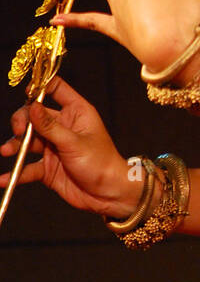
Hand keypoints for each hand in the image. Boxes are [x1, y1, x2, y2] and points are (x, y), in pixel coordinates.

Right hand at [0, 76, 137, 217]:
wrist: (108, 194)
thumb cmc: (101, 163)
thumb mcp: (74, 142)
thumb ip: (50, 126)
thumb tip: (32, 106)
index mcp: (76, 112)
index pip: (56, 89)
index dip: (40, 87)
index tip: (26, 92)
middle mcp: (62, 127)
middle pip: (34, 116)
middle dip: (22, 121)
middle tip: (18, 130)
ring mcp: (53, 147)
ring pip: (27, 141)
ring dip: (15, 146)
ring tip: (7, 151)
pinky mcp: (47, 168)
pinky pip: (27, 168)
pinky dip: (16, 173)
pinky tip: (4, 179)